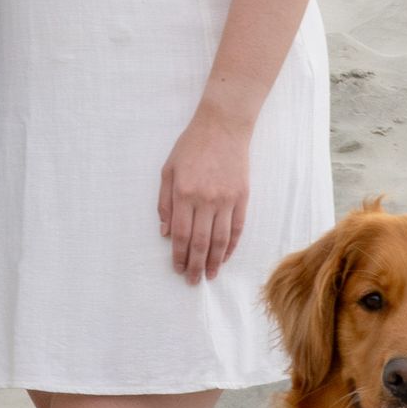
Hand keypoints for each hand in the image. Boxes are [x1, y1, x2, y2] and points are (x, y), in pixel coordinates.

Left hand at [158, 109, 250, 282]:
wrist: (223, 126)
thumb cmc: (191, 146)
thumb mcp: (168, 170)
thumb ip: (164, 202)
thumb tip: (165, 233)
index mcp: (184, 194)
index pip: (181, 234)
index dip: (179, 256)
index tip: (177, 269)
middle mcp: (205, 200)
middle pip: (200, 242)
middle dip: (195, 265)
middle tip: (192, 281)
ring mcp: (226, 200)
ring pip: (220, 240)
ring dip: (214, 261)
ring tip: (209, 275)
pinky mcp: (242, 197)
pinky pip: (237, 228)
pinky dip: (231, 246)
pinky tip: (224, 256)